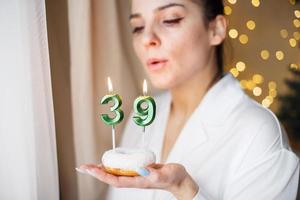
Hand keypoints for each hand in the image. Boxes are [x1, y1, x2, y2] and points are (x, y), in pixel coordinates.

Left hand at [76, 163, 198, 199]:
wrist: (179, 179)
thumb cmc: (173, 177)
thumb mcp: (165, 174)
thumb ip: (154, 173)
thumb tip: (140, 169)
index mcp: (137, 182)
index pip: (115, 179)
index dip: (101, 175)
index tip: (90, 169)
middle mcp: (133, 179)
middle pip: (110, 177)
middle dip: (96, 172)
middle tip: (83, 167)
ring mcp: (135, 175)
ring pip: (114, 173)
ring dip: (102, 169)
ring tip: (90, 166)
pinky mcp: (138, 170)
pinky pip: (122, 168)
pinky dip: (113, 164)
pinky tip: (110, 161)